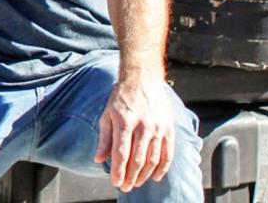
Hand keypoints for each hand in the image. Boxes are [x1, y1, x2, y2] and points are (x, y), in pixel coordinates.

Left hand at [95, 72, 175, 191]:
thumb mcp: (107, 114)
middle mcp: (143, 126)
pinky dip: (162, 168)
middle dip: (130, 177)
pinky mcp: (169, 129)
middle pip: (137, 160)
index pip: (121, 153)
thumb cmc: (121, 97)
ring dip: (145, 175)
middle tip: (125, 187)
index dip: (118, 171)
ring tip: (136, 183)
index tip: (115, 182)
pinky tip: (156, 177)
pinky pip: (168, 153)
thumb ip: (104, 138)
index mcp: (124, 122)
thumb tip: (98, 159)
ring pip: (153, 159)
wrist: (143, 80)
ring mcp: (158, 128)